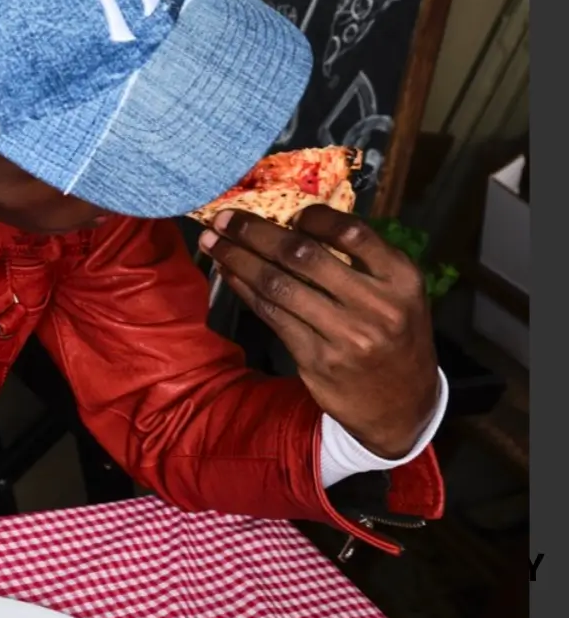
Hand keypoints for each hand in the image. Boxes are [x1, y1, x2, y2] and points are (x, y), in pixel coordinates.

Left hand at [199, 205, 438, 458]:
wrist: (402, 405)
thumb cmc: (396, 337)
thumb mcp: (400, 294)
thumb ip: (364, 261)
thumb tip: (298, 223)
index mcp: (401, 279)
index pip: (352, 233)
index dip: (314, 217)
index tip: (288, 213)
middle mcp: (375, 306)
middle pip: (303, 256)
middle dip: (256, 233)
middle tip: (225, 219)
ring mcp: (344, 335)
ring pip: (279, 286)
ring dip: (239, 260)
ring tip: (214, 243)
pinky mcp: (316, 359)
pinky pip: (271, 315)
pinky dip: (245, 291)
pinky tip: (230, 275)